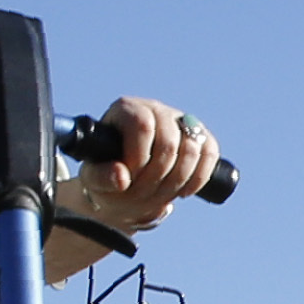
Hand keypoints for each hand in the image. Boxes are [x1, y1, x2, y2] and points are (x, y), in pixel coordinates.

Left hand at [62, 95, 221, 232]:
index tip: (129, 179)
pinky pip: (210, 152)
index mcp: (125, 110)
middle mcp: (155, 109)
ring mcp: (179, 120)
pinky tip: (184, 191)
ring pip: (193, 147)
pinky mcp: (199, 135)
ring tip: (161, 195)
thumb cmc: (106, 175)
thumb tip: (122, 177)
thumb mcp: (93, 179)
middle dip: (158, 176)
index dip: (139, 157)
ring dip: (178, 180)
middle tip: (144, 195)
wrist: (125, 182)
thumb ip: (100, 178)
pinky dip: (200, 176)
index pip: (142, 125)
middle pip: (169, 140)